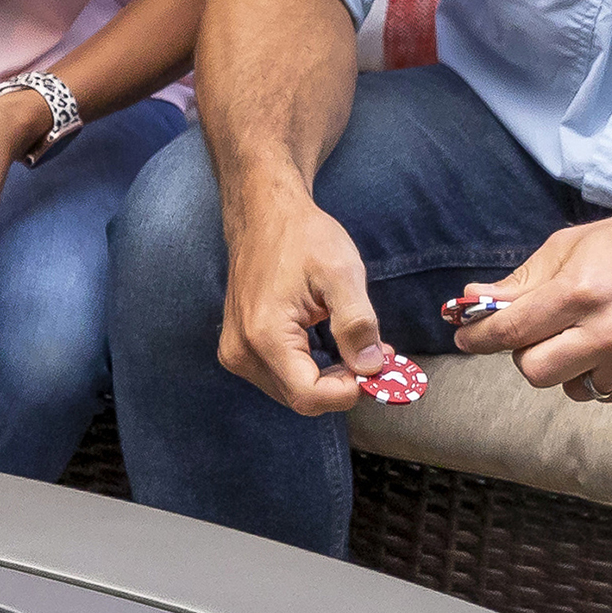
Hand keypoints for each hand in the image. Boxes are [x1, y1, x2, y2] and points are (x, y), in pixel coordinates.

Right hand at [222, 188, 404, 418]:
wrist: (263, 215)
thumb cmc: (301, 237)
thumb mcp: (342, 273)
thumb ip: (357, 323)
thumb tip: (371, 367)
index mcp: (264, 336)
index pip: (309, 396)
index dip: (348, 392)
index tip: (376, 369)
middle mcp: (242, 352)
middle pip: (300, 398)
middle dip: (341, 384)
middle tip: (372, 353)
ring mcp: (235, 353)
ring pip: (291, 391)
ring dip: (326, 379)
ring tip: (352, 346)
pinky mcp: (238, 348)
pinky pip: (279, 376)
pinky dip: (308, 370)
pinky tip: (327, 345)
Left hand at [446, 201, 611, 403]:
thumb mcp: (571, 246)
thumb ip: (521, 281)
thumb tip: (469, 302)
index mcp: (581, 291)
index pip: (510, 331)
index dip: (479, 337)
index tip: (466, 337)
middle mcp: (609, 330)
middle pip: (533, 371)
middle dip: (526, 353)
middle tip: (540, 332)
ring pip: (569, 388)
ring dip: (566, 366)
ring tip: (586, 334)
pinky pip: (604, 393)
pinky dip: (597, 375)